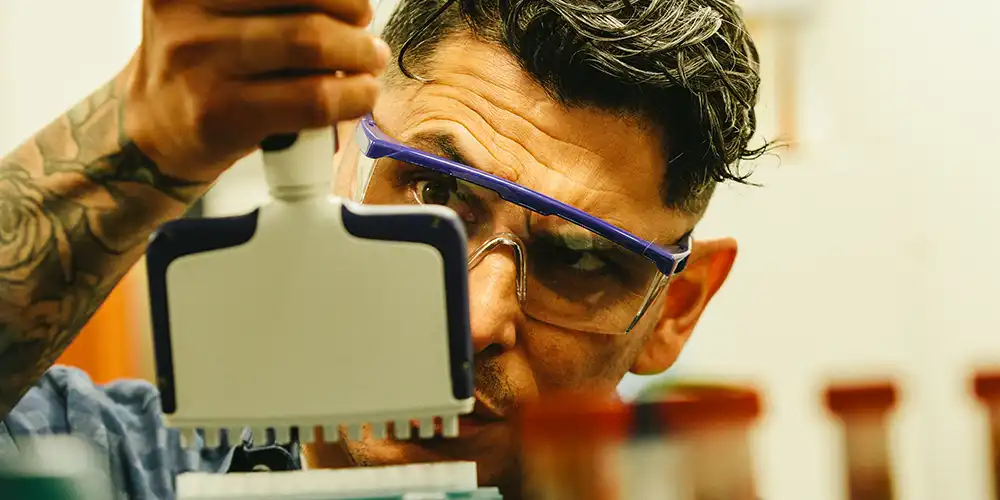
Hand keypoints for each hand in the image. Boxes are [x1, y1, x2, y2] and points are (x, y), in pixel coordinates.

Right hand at [123, 0, 387, 181]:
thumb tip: (353, 2)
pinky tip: (360, 94)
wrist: (152, 127)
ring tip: (368, 61)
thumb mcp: (214, 10)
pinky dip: (353, 95)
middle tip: (365, 31)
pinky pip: (312, 98)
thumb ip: (272, 2)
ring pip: (310, 43)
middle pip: (304, 0)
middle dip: (353, 14)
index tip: (353, 3)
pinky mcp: (220, 114)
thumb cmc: (204, 63)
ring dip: (360, 53)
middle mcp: (185, 12)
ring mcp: (199, 63)